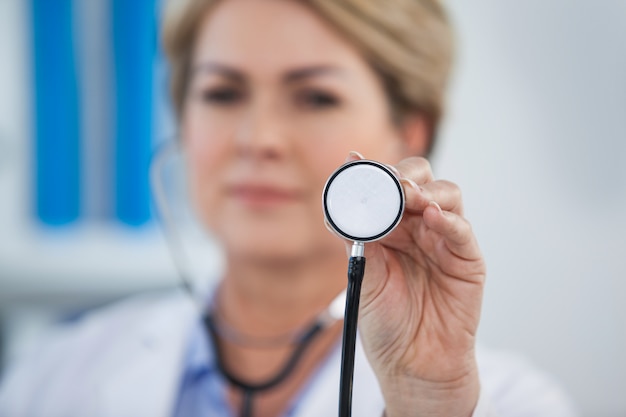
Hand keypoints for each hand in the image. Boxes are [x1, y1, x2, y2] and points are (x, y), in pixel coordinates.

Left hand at [346, 154, 485, 416]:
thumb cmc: (386, 322)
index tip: (354, 161)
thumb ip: (356, 239)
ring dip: (427, 191)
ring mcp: (444, 240)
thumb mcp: (363, 276)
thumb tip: (336, 206)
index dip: (372, 172)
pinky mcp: (467, 259)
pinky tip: (431, 217)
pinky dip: (447, 219)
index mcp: (390, 228)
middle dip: (405, 175)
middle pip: (420, 180)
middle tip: (391, 182)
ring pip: (446, 195)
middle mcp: (418, 227)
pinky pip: (461, 229)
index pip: (386, 188)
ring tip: (410, 197)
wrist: (412, 363)